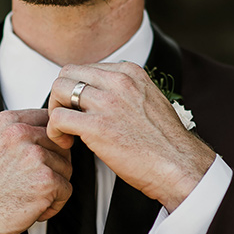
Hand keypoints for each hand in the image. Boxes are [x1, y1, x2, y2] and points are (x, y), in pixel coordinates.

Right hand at [0, 109, 72, 233]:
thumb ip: (20, 132)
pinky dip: (54, 204)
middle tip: (31, 181)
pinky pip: (66, 189)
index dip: (51, 141)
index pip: (49, 119)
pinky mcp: (46, 179)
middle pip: (62, 144)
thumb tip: (51, 131)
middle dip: (54, 166)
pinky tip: (34, 206)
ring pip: (66, 166)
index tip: (43, 156)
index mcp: (8, 122)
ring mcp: (35, 156)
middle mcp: (21, 134)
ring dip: (54, 185)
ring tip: (29, 193)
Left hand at [47, 62, 214, 211]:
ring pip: (59, 89)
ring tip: (65, 132)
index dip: (76, 89)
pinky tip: (66, 143)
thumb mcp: (149, 101)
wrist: (179, 166)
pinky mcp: (97, 126)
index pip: (86, 68)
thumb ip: (126, 92)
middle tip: (65, 119)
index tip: (80, 109)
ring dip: (55, 111)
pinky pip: (58, 118)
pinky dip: (54, 131)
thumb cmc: (165, 143)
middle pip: (67, 73)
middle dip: (60, 96)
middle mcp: (118, 81)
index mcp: (130, 73)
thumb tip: (104, 93)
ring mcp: (107, 102)